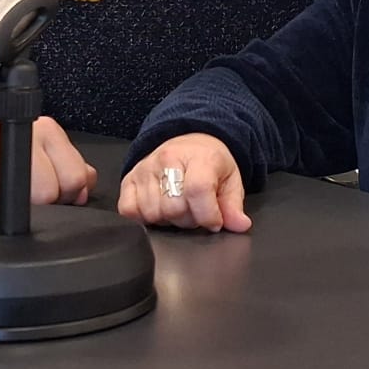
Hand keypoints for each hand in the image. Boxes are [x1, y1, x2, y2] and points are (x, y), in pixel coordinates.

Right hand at [0, 116, 96, 206]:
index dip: (66, 198)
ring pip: (15, 199)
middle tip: (25, 200)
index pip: (74, 176)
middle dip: (38, 207)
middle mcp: (16, 129)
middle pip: (46, 191)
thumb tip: (84, 188)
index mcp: (45, 129)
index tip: (53, 198)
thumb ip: (70, 170)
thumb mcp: (40, 158)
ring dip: (9, 210)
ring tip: (1, 196)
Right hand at [119, 134, 251, 232]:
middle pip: (174, 208)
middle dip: (189, 219)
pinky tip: (158, 208)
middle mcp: (167, 160)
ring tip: (177, 207)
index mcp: (198, 157)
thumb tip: (239, 225)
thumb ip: (233, 205)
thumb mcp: (230, 180)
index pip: (198, 191)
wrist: (188, 143)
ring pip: (152, 213)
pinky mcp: (128, 178)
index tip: (214, 222)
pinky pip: (129, 210)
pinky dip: (143, 217)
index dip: (208, 215)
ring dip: (167, 220)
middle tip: (195, 211)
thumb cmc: (209, 163)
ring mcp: (145, 169)